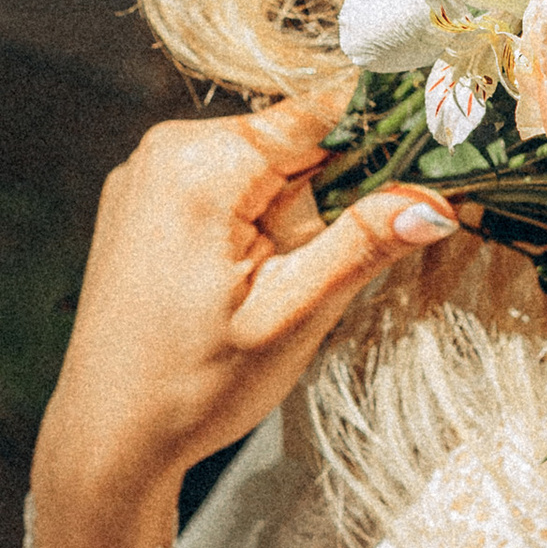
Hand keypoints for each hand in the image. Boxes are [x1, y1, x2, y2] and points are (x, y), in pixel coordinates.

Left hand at [27, 80, 460, 547]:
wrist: (107, 437)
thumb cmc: (193, 387)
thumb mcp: (292, 317)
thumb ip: (362, 246)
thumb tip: (434, 199)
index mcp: (203, 165)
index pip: (322, 110)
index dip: (387, 131)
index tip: (439, 152)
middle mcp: (167, 149)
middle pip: (293, 139)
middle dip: (331, 191)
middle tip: (325, 267)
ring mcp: (147, 172)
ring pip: (261, 163)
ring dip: (292, 211)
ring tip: (275, 287)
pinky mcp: (141, 199)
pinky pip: (223, 183)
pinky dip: (254, 217)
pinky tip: (245, 280)